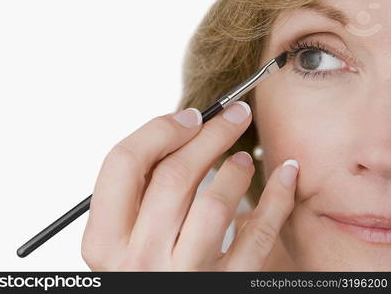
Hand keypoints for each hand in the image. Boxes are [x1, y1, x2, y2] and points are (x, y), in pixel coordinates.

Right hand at [81, 102, 298, 270]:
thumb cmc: (144, 270)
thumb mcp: (119, 238)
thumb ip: (134, 196)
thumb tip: (173, 137)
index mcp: (105, 241)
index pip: (124, 163)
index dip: (160, 130)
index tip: (190, 117)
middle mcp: (140, 260)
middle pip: (174, 176)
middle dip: (209, 134)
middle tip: (233, 115)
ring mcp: (184, 276)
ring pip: (214, 204)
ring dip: (236, 169)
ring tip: (244, 157)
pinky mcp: (225, 287)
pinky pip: (257, 238)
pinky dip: (278, 199)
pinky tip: (286, 175)